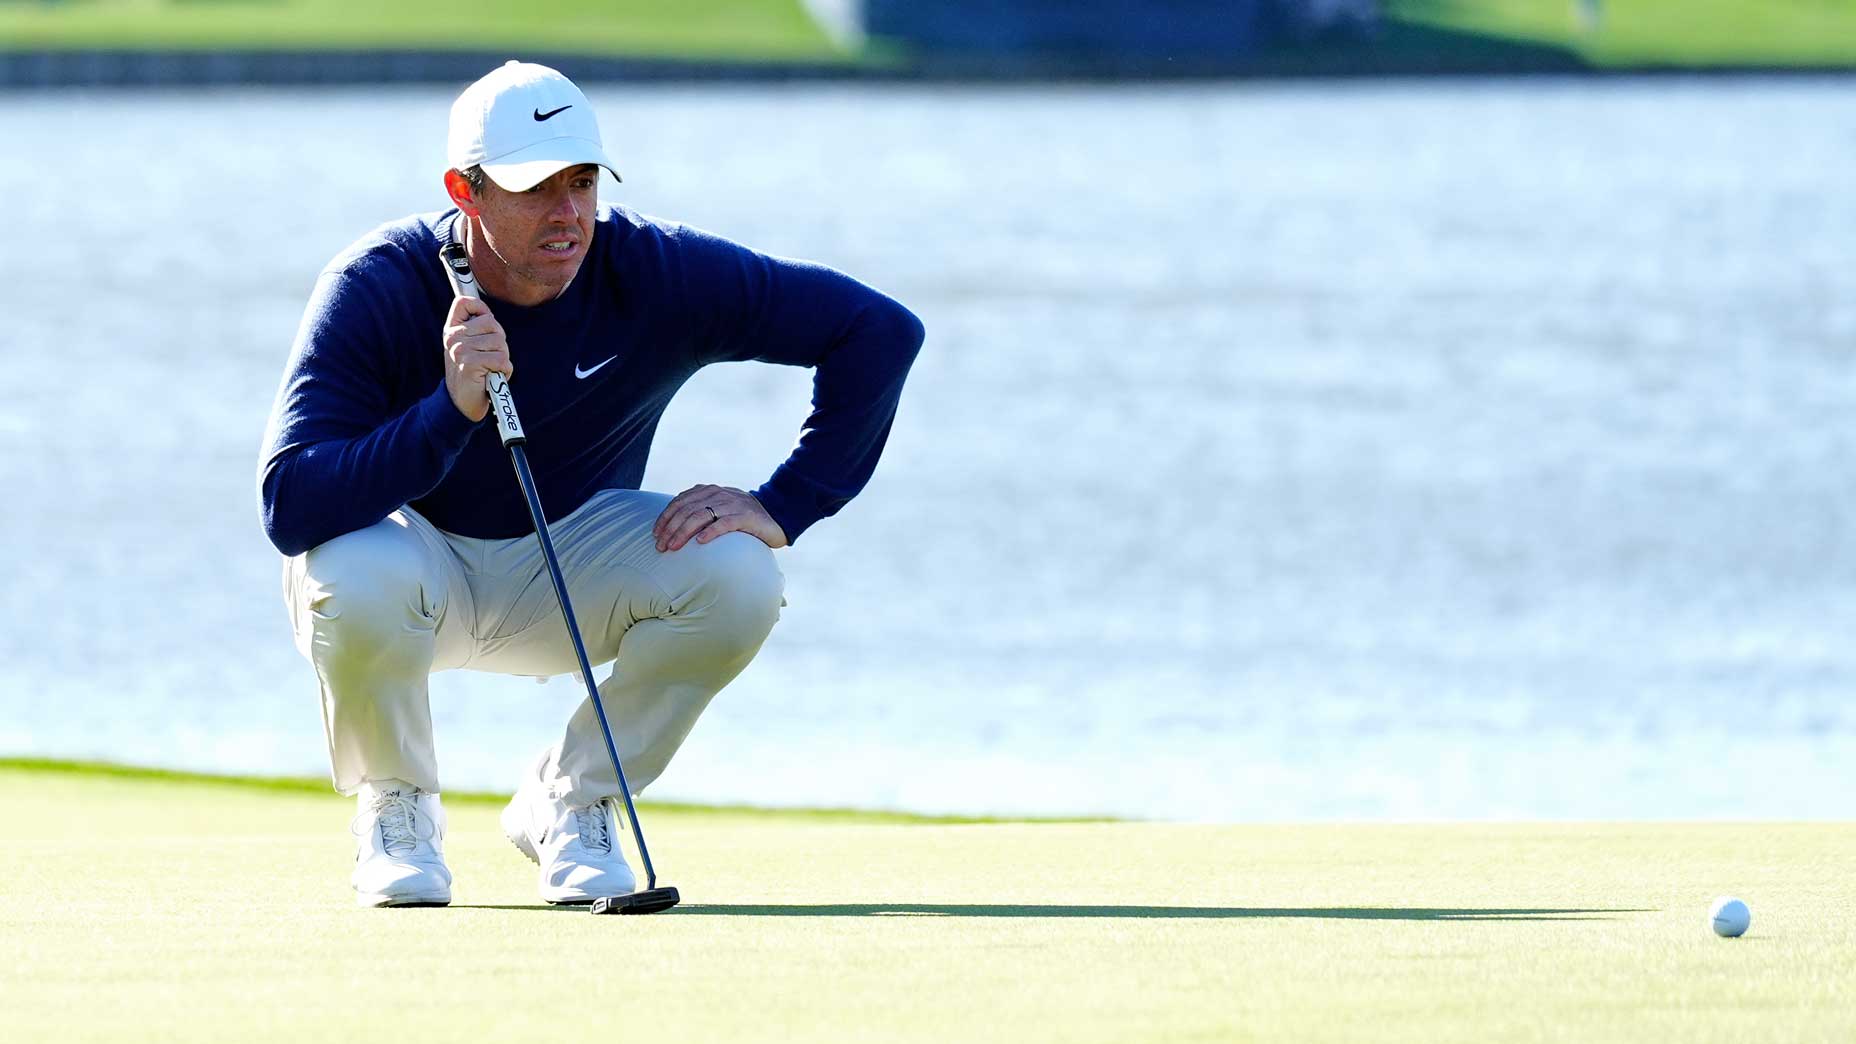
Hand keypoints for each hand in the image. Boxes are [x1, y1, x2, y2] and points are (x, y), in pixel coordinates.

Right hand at [442, 296, 512, 421]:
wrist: (461, 404)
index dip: (480, 308)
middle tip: (490, 358)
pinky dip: (505, 371)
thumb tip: (488, 312)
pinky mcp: (471, 364)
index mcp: (452, 330)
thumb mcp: (466, 347)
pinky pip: (502, 360)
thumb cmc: (471, 375)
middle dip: (499, 342)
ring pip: (500, 342)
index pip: (464, 302)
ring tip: (490, 369)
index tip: (485, 322)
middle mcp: (454, 337)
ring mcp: (461, 350)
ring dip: (503, 358)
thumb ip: (474, 329)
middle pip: (492, 324)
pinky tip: (493, 377)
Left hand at [654, 485, 787, 552]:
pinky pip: (725, 523)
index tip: (656, 534)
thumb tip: (672, 527)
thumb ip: (700, 511)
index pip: (680, 501)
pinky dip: (711, 532)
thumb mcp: (719, 510)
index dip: (665, 517)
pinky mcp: (747, 517)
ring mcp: (733, 504)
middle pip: (687, 509)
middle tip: (661, 547)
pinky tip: (700, 542)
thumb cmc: (742, 518)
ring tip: (673, 547)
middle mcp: (719, 494)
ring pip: (701, 516)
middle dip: (671, 528)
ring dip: (683, 533)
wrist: (777, 517)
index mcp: (710, 491)